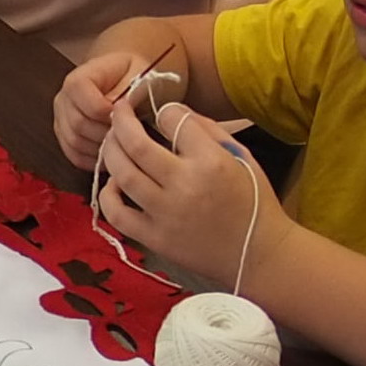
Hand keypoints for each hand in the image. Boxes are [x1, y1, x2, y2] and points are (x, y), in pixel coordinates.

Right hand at [53, 48, 144, 167]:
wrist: (127, 80)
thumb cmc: (133, 76)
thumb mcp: (137, 73)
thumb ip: (126, 90)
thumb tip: (114, 110)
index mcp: (78, 79)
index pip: (79, 94)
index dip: (103, 110)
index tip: (124, 116)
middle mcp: (64, 99)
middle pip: (77, 123)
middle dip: (105, 132)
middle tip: (127, 133)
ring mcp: (61, 120)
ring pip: (75, 142)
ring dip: (100, 147)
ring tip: (121, 143)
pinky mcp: (65, 138)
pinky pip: (74, 156)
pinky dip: (93, 159)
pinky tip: (111, 153)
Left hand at [96, 100, 277, 292]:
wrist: (257, 254)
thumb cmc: (253, 202)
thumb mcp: (241, 156)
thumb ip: (207, 130)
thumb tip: (172, 111)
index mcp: (210, 161)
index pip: (172, 119)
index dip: (163, 111)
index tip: (162, 113)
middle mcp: (184, 185)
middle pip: (136, 143)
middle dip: (121, 121)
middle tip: (117, 112)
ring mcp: (166, 214)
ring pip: (122, 174)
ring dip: (110, 151)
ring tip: (112, 141)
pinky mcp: (155, 238)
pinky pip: (117, 214)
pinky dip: (108, 195)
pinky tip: (115, 183)